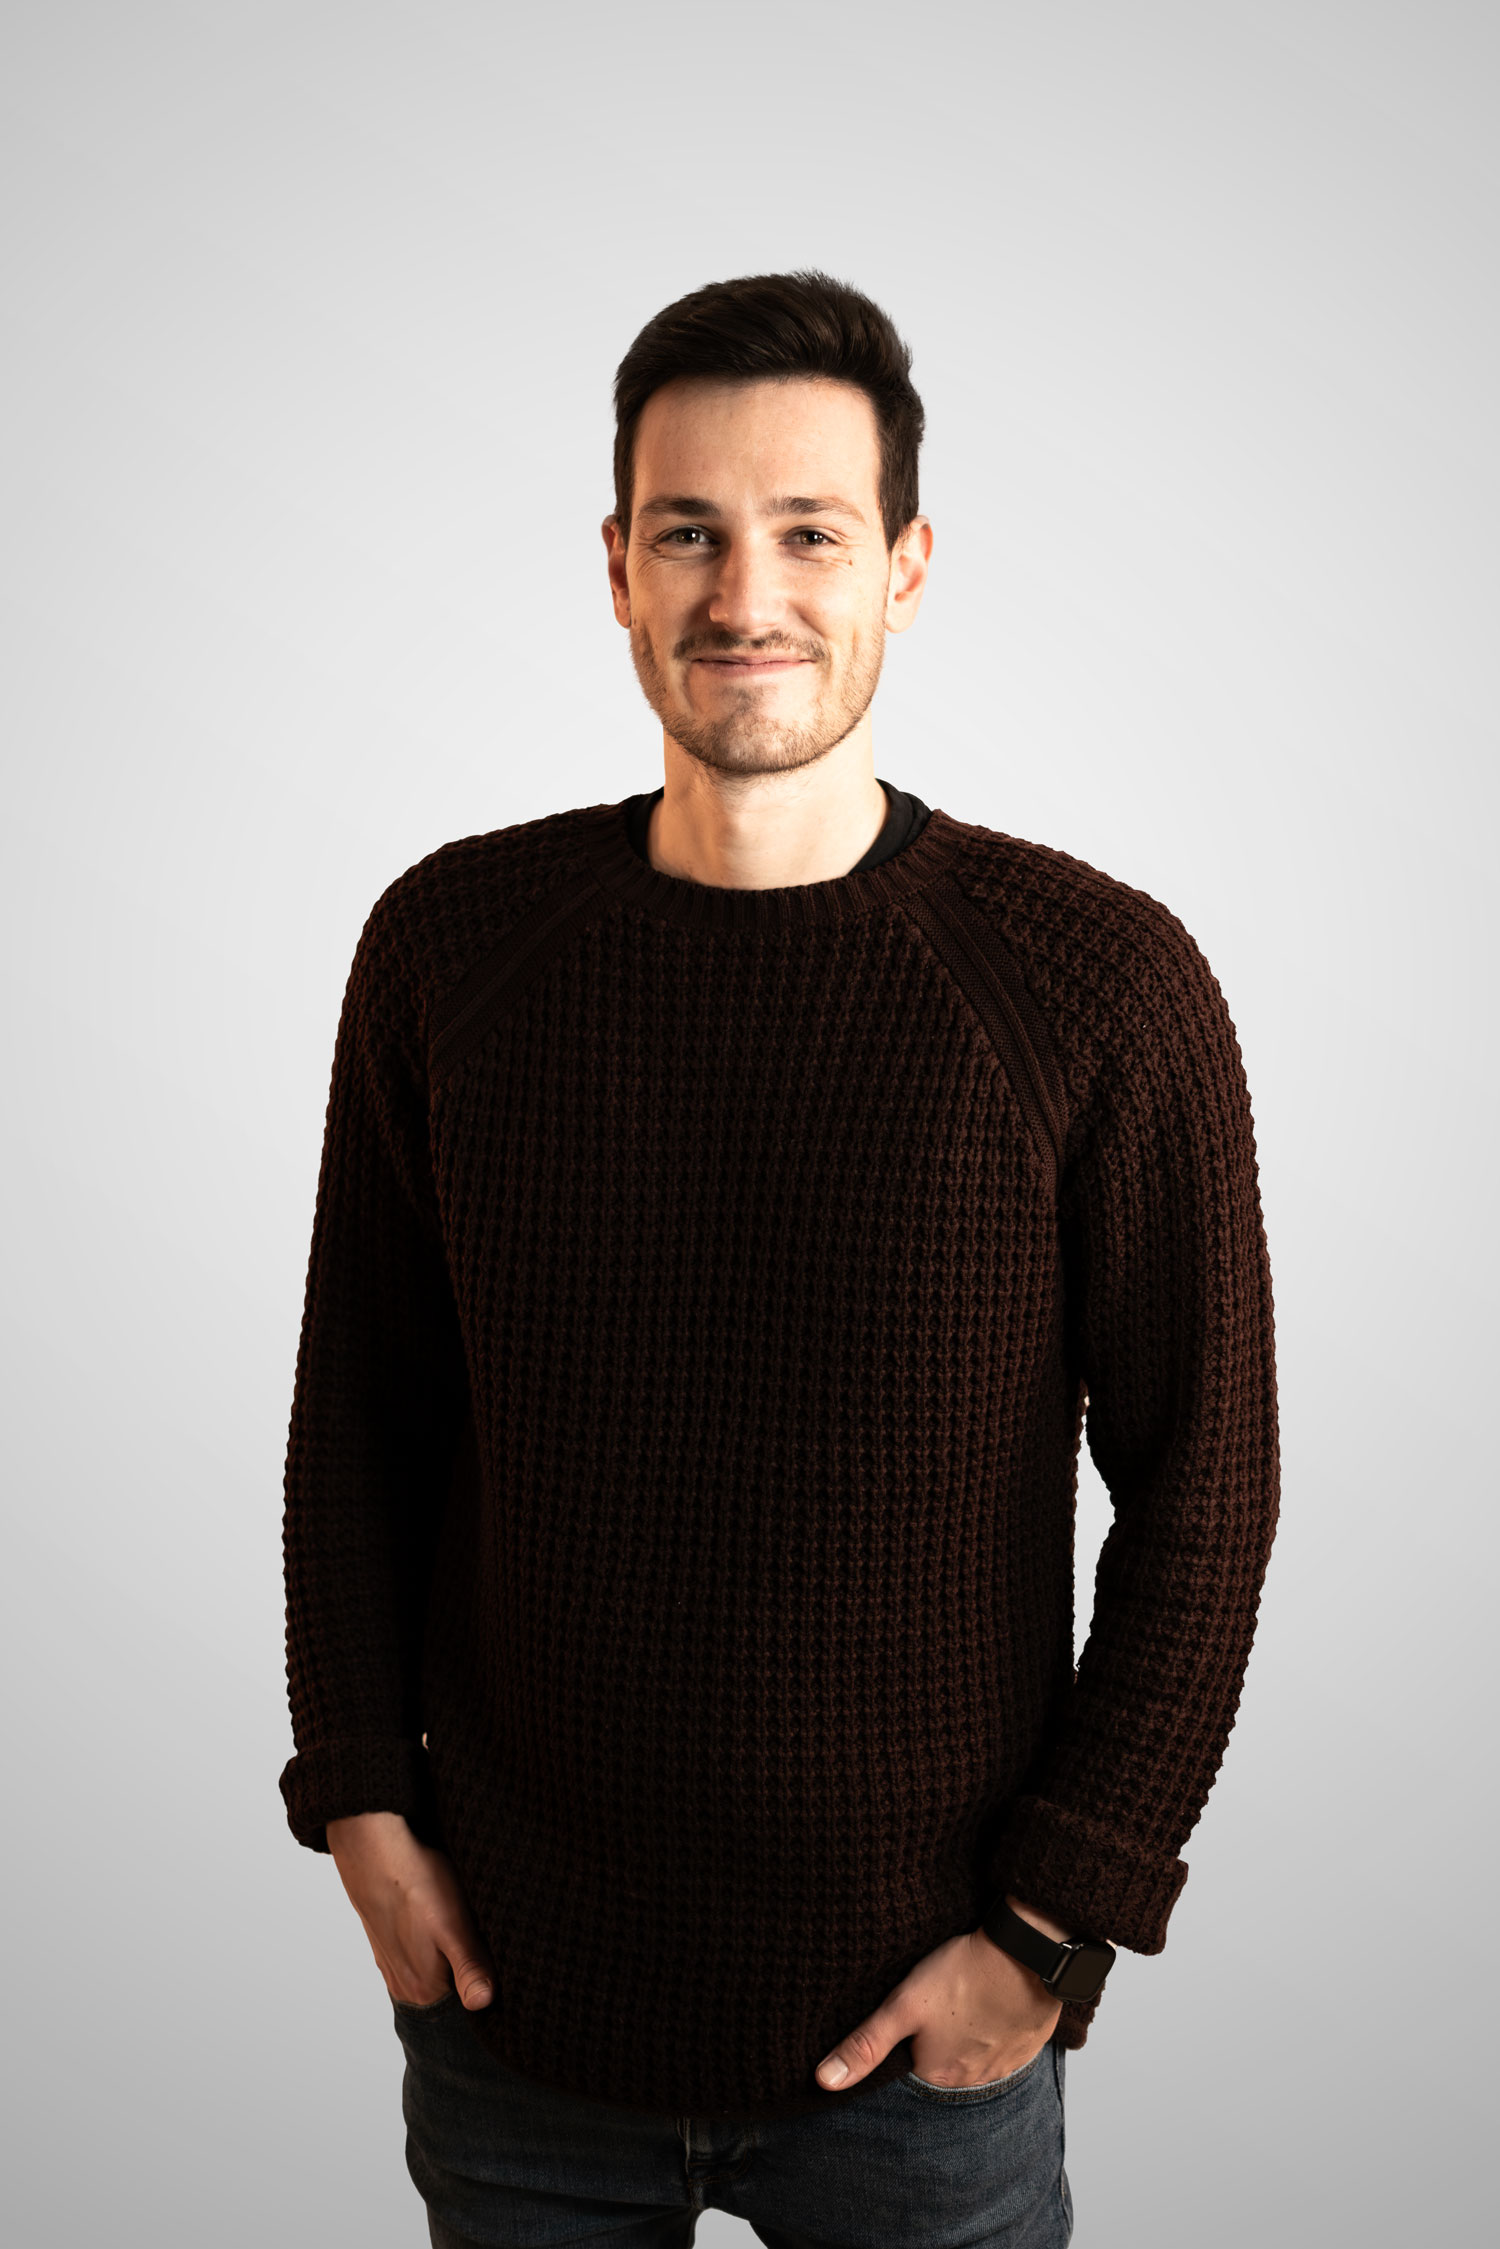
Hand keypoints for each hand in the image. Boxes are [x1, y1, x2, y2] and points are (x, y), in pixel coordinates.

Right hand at [326, 1810, 495, 2010]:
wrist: (373, 1851)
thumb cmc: (418, 1886)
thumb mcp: (455, 1926)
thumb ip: (470, 1968)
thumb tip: (484, 2004)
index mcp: (424, 1990)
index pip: (464, 2011)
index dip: (487, 1993)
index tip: (504, 1974)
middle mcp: (405, 1985)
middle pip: (449, 1995)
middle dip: (471, 1979)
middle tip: (489, 1949)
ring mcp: (393, 1964)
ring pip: (434, 1975)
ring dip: (452, 1963)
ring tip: (467, 1936)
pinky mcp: (388, 1943)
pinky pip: (418, 1957)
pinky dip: (433, 1950)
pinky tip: (440, 1927)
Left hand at [815, 1896, 1067, 2091]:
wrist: (1029, 1952)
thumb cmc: (963, 1974)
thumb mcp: (903, 2005)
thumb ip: (864, 2044)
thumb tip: (823, 2081)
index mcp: (938, 2074)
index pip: (910, 2061)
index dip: (908, 2032)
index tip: (912, 2009)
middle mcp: (972, 2080)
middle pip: (943, 2058)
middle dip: (939, 2034)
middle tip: (939, 1996)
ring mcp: (1005, 2064)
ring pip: (975, 2050)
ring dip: (968, 2030)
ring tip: (964, 1996)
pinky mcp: (1028, 2044)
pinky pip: (1005, 2042)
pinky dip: (997, 2025)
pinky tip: (991, 1999)